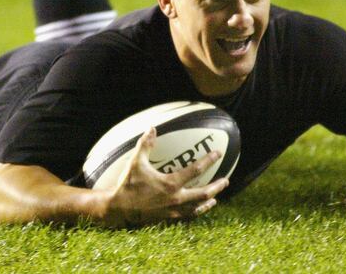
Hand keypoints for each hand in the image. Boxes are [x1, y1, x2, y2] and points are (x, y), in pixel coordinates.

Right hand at [103, 127, 228, 227]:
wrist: (120, 209)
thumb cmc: (128, 184)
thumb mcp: (136, 162)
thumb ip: (145, 144)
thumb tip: (152, 127)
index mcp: (171, 184)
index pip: (196, 170)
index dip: (209, 160)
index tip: (218, 153)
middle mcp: (176, 198)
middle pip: (204, 193)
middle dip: (217, 186)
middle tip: (226, 180)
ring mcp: (174, 210)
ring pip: (198, 207)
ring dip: (209, 201)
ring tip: (216, 198)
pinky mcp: (169, 217)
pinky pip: (188, 215)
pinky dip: (196, 211)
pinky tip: (198, 209)